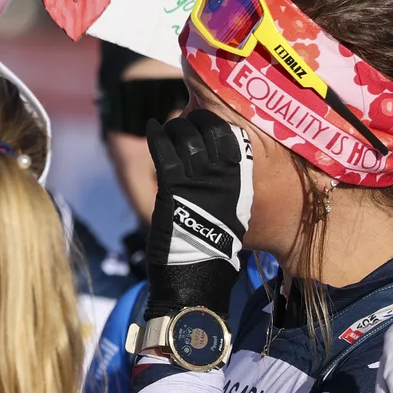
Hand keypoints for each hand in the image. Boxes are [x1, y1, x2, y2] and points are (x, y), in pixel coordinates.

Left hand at [144, 109, 252, 322]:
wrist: (198, 270)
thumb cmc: (214, 244)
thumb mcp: (232, 209)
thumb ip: (227, 184)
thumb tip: (221, 164)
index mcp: (240, 180)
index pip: (230, 135)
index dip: (213, 125)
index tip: (202, 127)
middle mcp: (221, 174)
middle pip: (208, 127)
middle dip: (193, 122)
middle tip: (183, 127)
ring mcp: (197, 177)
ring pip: (184, 133)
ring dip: (173, 129)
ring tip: (167, 133)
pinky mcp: (173, 184)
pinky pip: (163, 148)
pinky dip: (156, 134)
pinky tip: (152, 128)